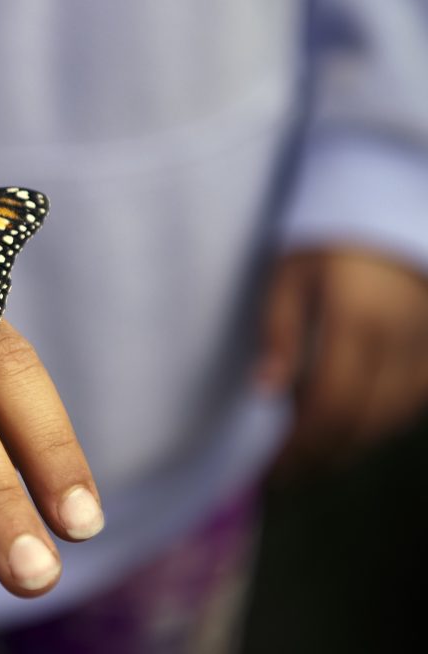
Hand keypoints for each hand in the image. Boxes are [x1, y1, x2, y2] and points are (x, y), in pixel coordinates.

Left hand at [259, 249, 427, 477]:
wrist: (391, 204)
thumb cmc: (329, 238)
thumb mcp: (290, 273)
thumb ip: (280, 331)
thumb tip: (266, 393)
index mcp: (357, 323)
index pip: (330, 406)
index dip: (302, 445)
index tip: (272, 466)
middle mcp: (400, 341)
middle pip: (363, 422)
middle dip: (322, 454)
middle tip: (286, 473)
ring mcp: (427, 345)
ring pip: (393, 418)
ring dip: (352, 445)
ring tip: (313, 459)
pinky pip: (416, 401)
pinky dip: (384, 424)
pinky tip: (355, 431)